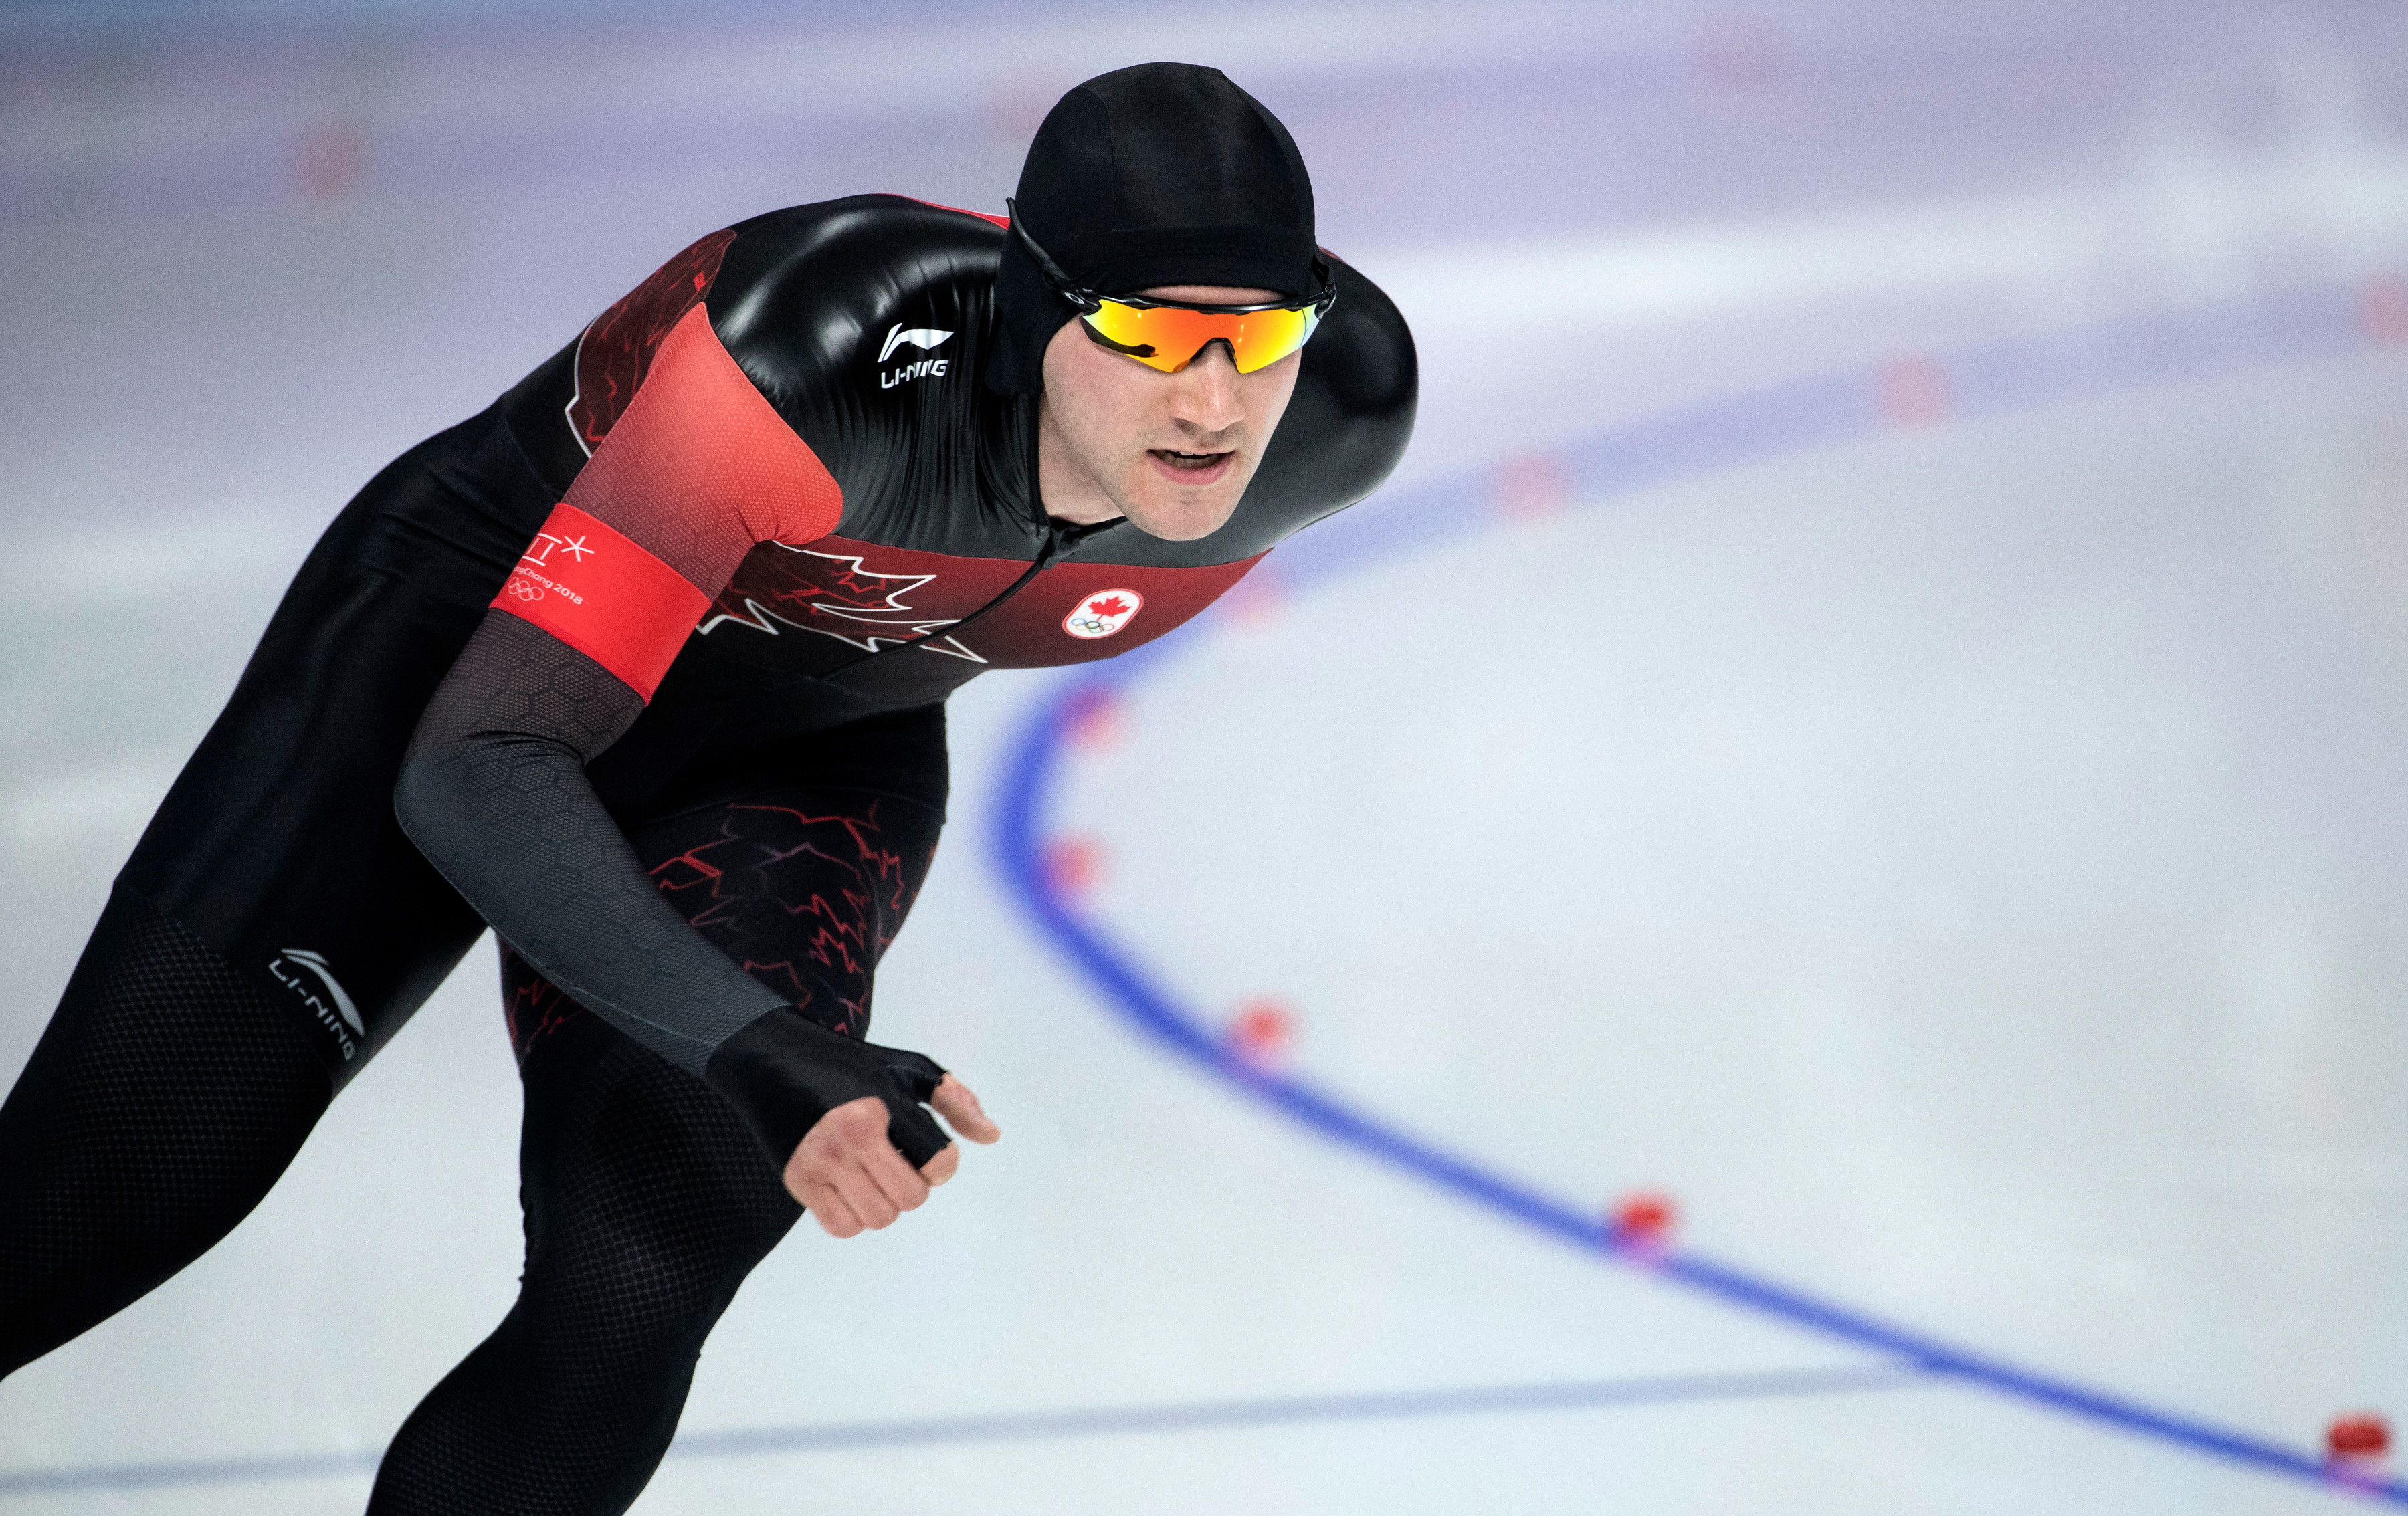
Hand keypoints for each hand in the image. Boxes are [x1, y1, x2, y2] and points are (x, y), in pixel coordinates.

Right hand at [784, 1073, 1000, 1236]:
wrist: (775, 1063)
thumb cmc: (852, 1068)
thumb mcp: (908, 1070)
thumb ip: (954, 1101)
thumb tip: (991, 1136)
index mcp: (881, 1109)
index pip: (939, 1164)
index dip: (942, 1162)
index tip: (926, 1148)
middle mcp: (848, 1138)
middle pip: (911, 1198)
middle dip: (915, 1185)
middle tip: (898, 1162)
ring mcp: (820, 1163)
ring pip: (879, 1218)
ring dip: (886, 1203)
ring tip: (874, 1173)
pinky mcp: (799, 1182)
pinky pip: (843, 1228)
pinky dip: (856, 1217)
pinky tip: (852, 1188)